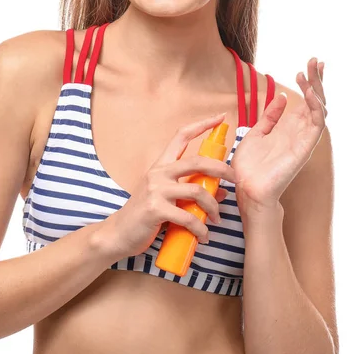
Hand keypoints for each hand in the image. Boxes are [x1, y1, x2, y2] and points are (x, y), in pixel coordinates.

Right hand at [99, 113, 235, 260]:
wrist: (119, 233)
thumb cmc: (145, 214)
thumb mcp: (168, 198)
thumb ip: (191, 192)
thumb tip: (221, 192)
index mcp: (161, 166)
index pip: (181, 136)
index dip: (202, 124)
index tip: (220, 117)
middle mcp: (158, 173)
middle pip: (197, 161)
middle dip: (221, 169)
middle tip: (235, 179)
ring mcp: (156, 190)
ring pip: (197, 191)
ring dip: (213, 207)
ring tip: (217, 219)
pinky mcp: (155, 209)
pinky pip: (188, 217)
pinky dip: (200, 228)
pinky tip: (203, 236)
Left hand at [231, 58, 326, 216]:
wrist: (246, 189)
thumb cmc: (249, 166)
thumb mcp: (256, 133)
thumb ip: (269, 117)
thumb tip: (279, 98)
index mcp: (288, 127)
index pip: (304, 100)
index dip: (308, 82)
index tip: (307, 65)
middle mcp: (299, 131)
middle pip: (315, 101)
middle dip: (316, 80)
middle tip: (315, 61)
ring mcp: (303, 139)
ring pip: (319, 109)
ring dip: (316, 89)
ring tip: (310, 71)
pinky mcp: (304, 147)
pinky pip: (316, 124)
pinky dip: (316, 107)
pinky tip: (309, 93)